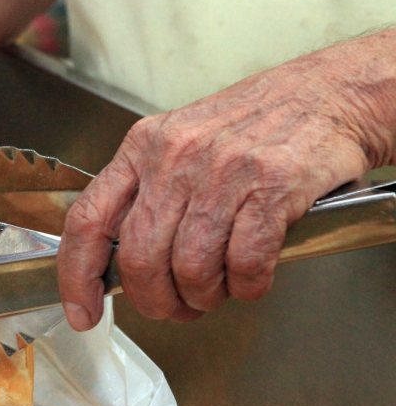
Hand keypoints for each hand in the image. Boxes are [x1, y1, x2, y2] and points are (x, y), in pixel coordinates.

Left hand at [58, 31, 395, 330]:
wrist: (330, 93)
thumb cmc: (254, 126)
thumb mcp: (181, 143)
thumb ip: (148, 195)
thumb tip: (121, 264)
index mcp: (142, 147)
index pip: (88, 220)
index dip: (76, 276)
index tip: (82, 312)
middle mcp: (174, 156)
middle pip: (139, 257)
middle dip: (154, 300)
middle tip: (174, 308)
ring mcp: (222, 170)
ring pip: (189, 267)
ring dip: (203, 296)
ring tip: (216, 292)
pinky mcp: (271, 186)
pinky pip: (244, 263)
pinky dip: (247, 286)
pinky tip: (252, 280)